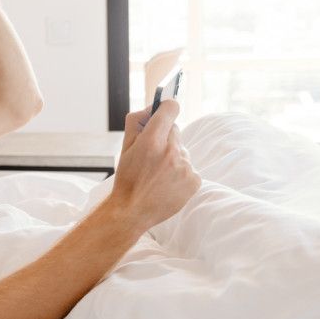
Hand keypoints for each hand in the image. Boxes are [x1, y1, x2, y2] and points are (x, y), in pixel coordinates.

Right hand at [109, 101, 200, 230]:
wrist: (132, 211)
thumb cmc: (127, 178)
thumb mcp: (124, 147)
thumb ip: (137, 121)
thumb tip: (152, 107)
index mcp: (151, 140)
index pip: (170, 108)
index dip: (167, 107)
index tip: (165, 110)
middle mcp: (171, 152)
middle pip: (175, 130)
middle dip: (165, 137)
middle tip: (152, 154)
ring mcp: (185, 167)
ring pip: (182, 151)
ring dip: (173, 157)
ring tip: (158, 173)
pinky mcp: (194, 180)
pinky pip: (189, 167)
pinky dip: (181, 173)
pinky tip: (167, 183)